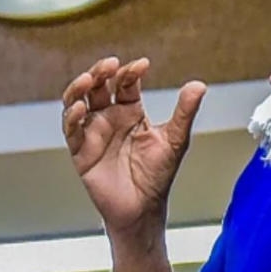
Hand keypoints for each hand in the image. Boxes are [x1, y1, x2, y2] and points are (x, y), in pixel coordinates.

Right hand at [61, 57, 205, 238]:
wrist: (144, 208)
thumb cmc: (158, 174)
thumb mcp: (175, 140)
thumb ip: (184, 112)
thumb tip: (199, 85)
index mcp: (131, 112)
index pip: (126, 84)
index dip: (130, 72)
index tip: (143, 64)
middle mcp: (109, 118)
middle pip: (98, 87)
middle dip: (101, 72)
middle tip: (110, 64)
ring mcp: (93, 133)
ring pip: (78, 102)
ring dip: (80, 89)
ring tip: (89, 79)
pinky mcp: (81, 151)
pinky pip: (71, 131)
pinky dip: (72, 118)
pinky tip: (80, 108)